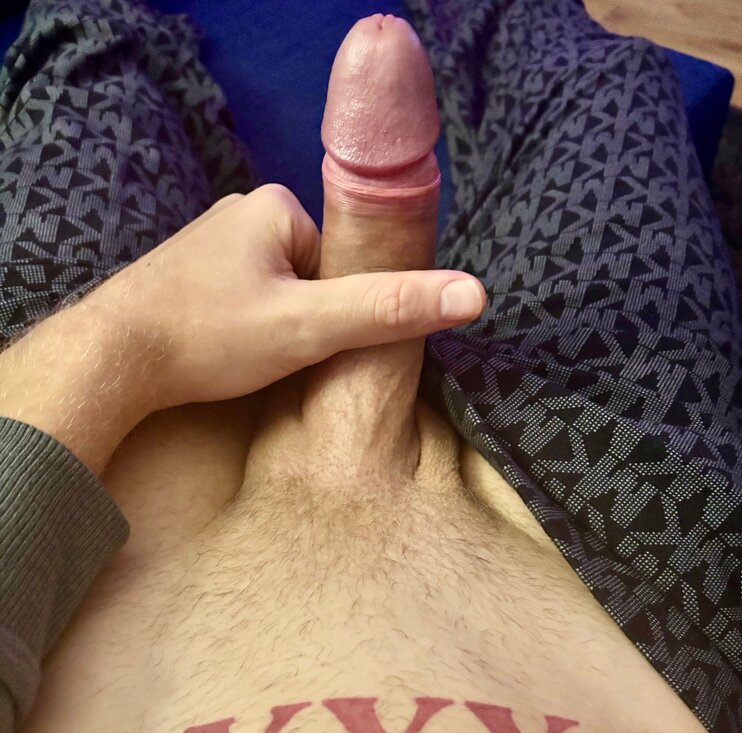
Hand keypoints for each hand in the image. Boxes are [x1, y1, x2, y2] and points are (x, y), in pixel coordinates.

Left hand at [94, 183, 486, 413]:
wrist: (110, 359)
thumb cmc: (210, 336)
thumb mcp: (310, 326)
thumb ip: (389, 309)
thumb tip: (473, 294)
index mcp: (273, 206)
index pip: (339, 260)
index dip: (332, 310)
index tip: (304, 341)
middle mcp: (238, 213)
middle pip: (308, 278)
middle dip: (299, 322)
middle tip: (268, 354)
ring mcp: (207, 245)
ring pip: (274, 295)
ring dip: (269, 331)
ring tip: (238, 357)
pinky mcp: (185, 277)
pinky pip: (239, 303)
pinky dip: (238, 333)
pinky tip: (217, 354)